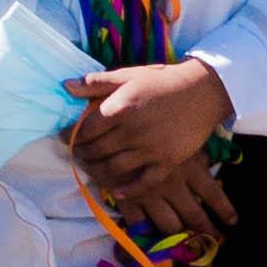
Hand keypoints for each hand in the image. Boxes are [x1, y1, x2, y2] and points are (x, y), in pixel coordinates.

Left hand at [69, 57, 234, 217]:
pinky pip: (145, 183)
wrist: (201, 91)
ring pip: (114, 168)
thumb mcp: (127, 75)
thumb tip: (66, 86)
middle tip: (76, 153)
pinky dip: (128, 190)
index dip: (71, 135)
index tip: (64, 137)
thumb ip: (96, 83)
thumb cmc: (160, 81)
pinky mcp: (168, 162)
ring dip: (97, 171)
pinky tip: (117, 191)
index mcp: (119, 108)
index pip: (85, 129)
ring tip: (91, 167)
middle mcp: (132, 132)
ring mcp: (150, 149)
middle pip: (96, 150)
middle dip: (82, 153)